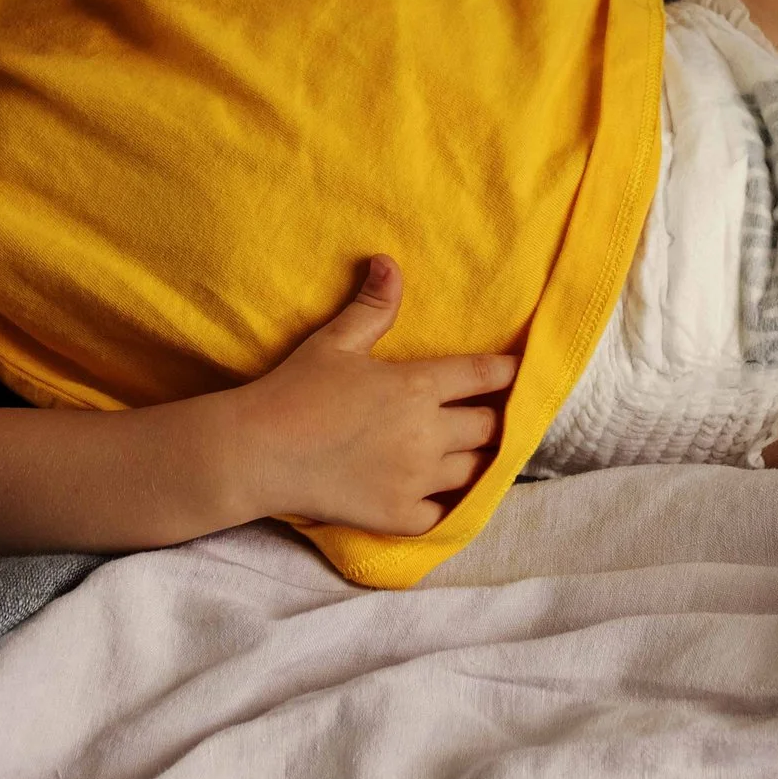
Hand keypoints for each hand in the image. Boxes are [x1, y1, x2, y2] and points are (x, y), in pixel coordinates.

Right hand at [236, 257, 515, 535]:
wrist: (256, 453)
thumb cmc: (294, 390)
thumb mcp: (336, 341)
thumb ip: (373, 307)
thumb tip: (389, 262)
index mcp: (417, 386)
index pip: (485, 376)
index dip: (509, 373)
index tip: (520, 372)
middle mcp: (427, 434)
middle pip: (489, 427)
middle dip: (495, 419)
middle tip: (495, 415)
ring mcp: (416, 480)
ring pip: (474, 471)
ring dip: (477, 460)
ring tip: (475, 452)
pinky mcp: (400, 516)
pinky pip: (445, 514)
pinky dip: (449, 504)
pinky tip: (445, 493)